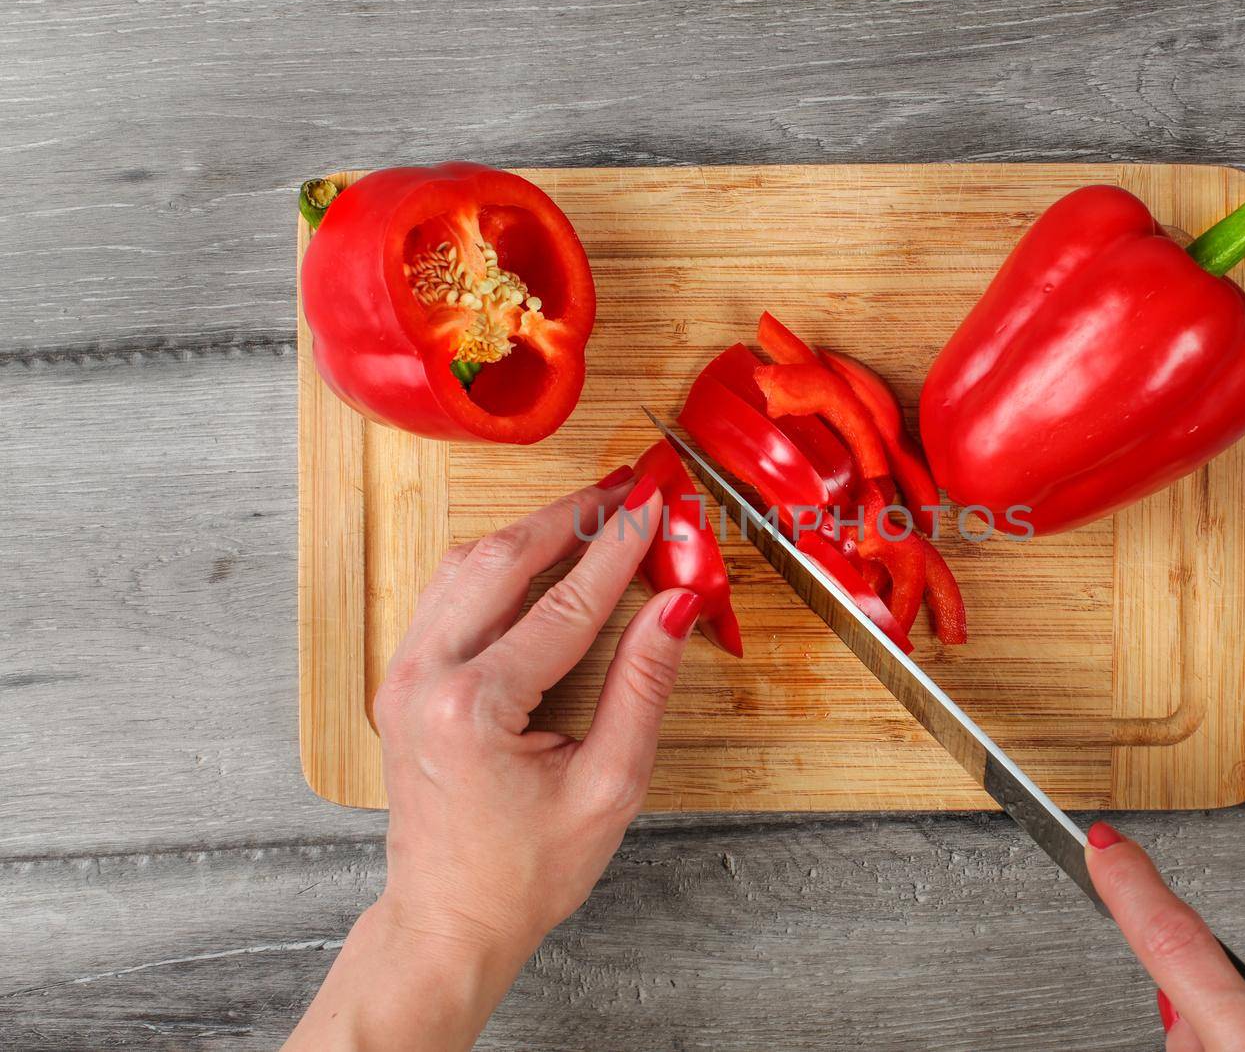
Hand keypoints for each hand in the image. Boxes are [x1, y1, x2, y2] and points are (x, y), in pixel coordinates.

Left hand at [288, 466, 702, 1049]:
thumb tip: (676, 606)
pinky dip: (495, 566)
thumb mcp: (609, 786)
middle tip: (623, 491)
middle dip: (569, 518)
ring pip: (464, 567)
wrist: (449, 919)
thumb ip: (643, 686)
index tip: (655, 505)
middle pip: (502, 561)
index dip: (619, 549)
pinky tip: (535, 559)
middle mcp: (426, 678)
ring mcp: (403, 676)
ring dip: (528, 534)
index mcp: (475, 707)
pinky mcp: (401, 681)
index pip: (565, 603)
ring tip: (588, 515)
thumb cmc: (526, 871)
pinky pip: (446, 595)